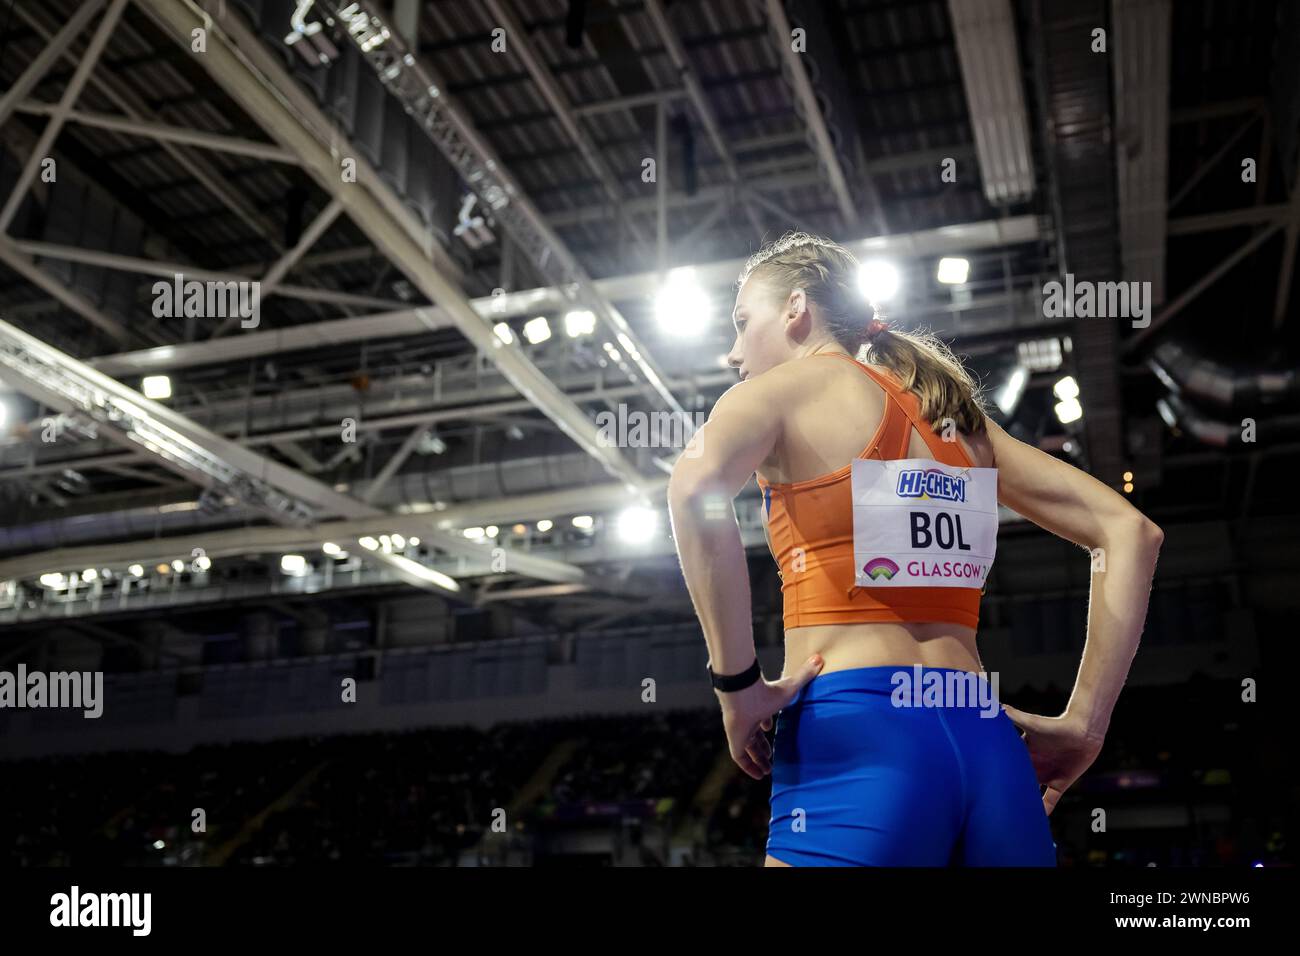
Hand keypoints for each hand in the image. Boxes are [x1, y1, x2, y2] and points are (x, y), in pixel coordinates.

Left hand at [716, 655, 824, 779]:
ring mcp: (739, 731)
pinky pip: (740, 758)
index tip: (771, 728)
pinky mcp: (734, 741)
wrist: (742, 693)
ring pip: (748, 748)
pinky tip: (758, 776)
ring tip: (768, 770)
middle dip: (762, 747)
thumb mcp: (791, 687)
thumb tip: (820, 658)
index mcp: (757, 708)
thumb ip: (805, 674)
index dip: (765, 724)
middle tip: (771, 758)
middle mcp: (747, 720)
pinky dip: (749, 767)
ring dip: (758, 759)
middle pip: (754, 736)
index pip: (759, 718)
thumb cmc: (765, 690)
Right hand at [1001, 704, 1105, 815]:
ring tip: (1011, 815)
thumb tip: (995, 706)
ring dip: (1023, 802)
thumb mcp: (1032, 723)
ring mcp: (1045, 775)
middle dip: (1007, 790)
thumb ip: (1013, 716)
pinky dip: (1044, 810)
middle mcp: (1031, 765)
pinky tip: (1038, 820)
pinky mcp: (1059, 784)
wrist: (1084, 731)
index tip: (982, 781)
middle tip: (993, 803)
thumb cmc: (1056, 724)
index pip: (1007, 765)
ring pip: (1030, 793)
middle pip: (1016, 781)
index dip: (996, 773)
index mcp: (1022, 753)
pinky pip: (1049, 800)